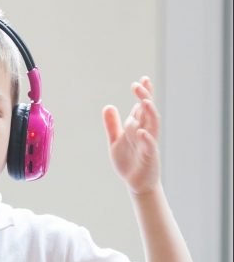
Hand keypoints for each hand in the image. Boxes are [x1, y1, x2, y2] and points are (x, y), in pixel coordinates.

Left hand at [102, 76, 160, 195]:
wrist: (136, 182)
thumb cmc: (128, 161)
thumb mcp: (116, 140)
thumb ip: (112, 125)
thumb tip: (108, 106)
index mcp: (138, 127)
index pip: (142, 107)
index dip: (144, 93)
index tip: (142, 79)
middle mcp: (146, 132)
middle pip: (148, 112)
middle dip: (144, 98)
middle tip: (137, 86)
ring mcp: (149, 144)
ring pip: (152, 126)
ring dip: (149, 113)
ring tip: (143, 101)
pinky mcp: (149, 157)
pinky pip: (150, 146)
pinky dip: (146, 138)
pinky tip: (141, 131)